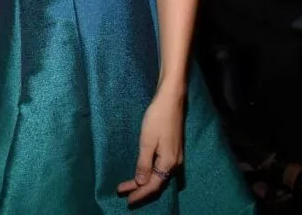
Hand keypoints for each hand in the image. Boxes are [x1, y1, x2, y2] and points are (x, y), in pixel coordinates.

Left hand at [117, 89, 183, 205]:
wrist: (171, 101)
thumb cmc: (157, 119)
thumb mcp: (147, 142)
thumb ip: (144, 164)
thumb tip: (142, 183)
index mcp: (168, 163)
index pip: (153, 186)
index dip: (139, 194)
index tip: (126, 199)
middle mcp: (175, 164)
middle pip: (158, 184)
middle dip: (141, 191)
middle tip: (125, 196)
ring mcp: (176, 157)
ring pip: (160, 177)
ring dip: (146, 184)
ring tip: (131, 188)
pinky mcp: (174, 151)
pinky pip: (162, 170)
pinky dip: (152, 175)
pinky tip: (145, 175)